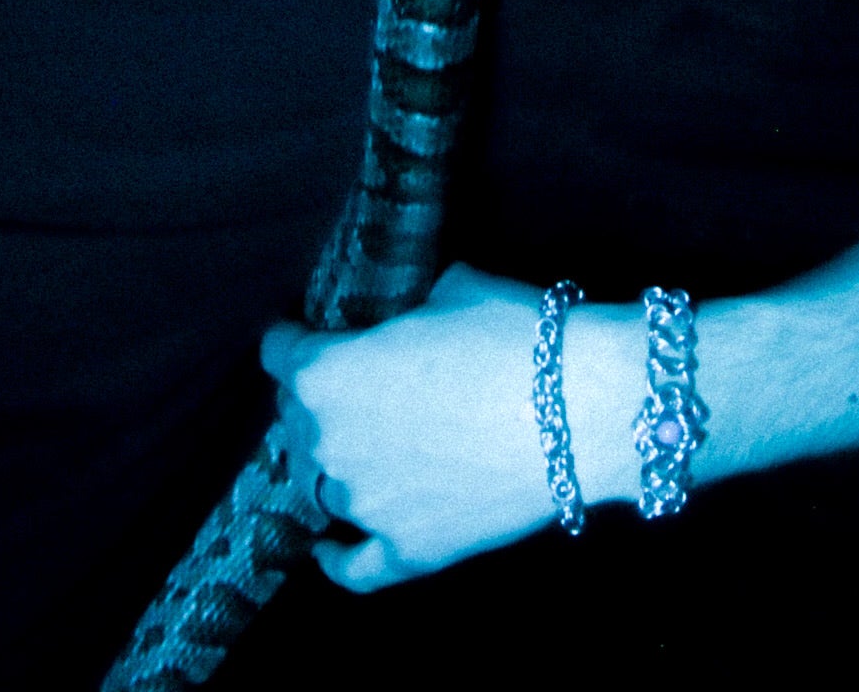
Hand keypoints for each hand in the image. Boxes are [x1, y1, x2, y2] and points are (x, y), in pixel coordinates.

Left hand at [261, 263, 630, 593]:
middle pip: (297, 418)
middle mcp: (329, 441)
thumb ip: (403, 312)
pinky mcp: (408, 551)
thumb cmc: (510, 334)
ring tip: (369, 447)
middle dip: (319, 399)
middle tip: (359, 385)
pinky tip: (327, 548)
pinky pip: (351, 568)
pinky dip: (335, 558)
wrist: (579, 406)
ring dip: (336, 463)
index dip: (293, 339)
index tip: (304, 334)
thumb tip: (408, 319)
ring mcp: (365, 504)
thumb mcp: (447, 291)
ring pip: (323, 482)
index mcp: (325, 372)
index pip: (279, 354)